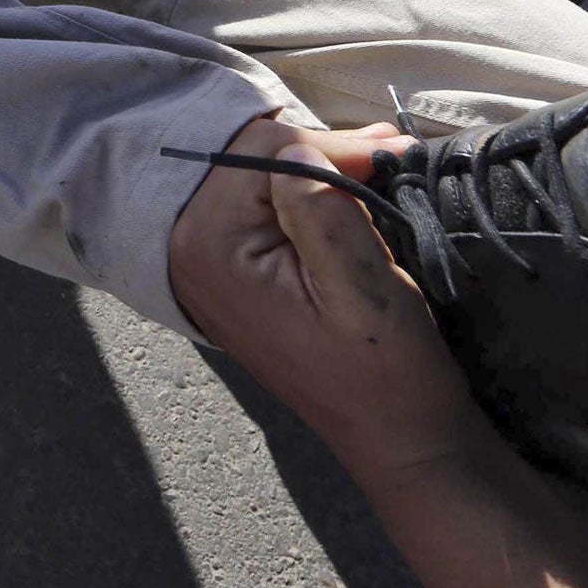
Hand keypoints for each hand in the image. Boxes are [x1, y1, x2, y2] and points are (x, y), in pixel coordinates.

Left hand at [167, 120, 485, 484]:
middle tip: (390, 148)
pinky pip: (265, 207)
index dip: (330, 146)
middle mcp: (189, 249)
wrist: (398, 441)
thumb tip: (302, 147)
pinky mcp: (236, 272)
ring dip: (322, 166)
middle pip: (251, 158)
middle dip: (325, 151)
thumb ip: (320, 208)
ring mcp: (207, 263)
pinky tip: (355, 188)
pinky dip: (310, 192)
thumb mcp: (360, 287)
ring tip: (380, 160)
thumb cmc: (385, 374)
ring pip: (260, 177)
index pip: (259, 150)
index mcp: (207, 246)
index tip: (390, 155)